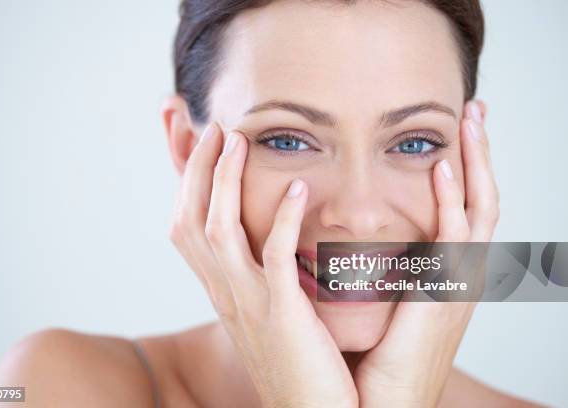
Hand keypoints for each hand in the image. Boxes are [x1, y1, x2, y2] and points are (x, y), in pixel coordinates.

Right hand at [169, 123, 357, 407]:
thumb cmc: (294, 361)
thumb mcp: (263, 311)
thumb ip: (257, 275)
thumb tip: (261, 241)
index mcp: (220, 290)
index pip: (186, 227)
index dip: (188, 183)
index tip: (205, 145)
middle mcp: (223, 293)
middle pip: (191, 219)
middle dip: (199, 170)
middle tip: (218, 129)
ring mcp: (249, 302)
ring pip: (220, 230)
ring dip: (227, 181)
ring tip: (242, 141)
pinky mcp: (282, 313)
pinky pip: (276, 257)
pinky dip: (284, 219)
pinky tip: (299, 189)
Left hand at [354, 100, 498, 406]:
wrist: (381, 401)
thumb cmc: (377, 352)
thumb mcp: (388, 301)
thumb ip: (387, 264)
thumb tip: (358, 235)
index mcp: (447, 271)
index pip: (464, 206)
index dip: (465, 167)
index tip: (453, 132)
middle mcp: (462, 272)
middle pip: (482, 198)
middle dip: (480, 153)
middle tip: (474, 109)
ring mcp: (459, 282)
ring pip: (480, 208)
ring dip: (476, 162)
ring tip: (470, 119)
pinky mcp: (444, 294)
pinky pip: (456, 238)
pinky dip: (454, 201)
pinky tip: (443, 168)